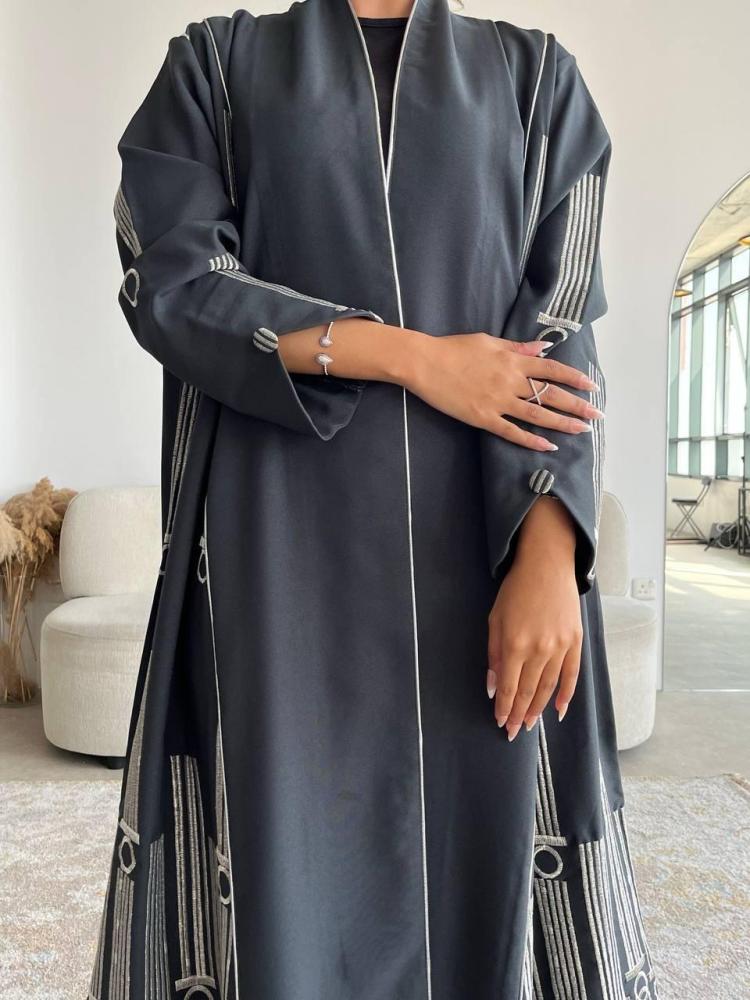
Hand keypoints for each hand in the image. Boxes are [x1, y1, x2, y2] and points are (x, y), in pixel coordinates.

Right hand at [406, 332, 602, 451]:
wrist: (425, 363)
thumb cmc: (455, 348)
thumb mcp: (489, 341)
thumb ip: (518, 347)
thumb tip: (543, 348)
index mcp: (513, 360)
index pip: (552, 370)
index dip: (575, 379)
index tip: (593, 387)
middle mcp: (511, 381)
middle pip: (551, 395)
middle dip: (577, 406)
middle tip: (597, 416)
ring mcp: (498, 401)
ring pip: (537, 415)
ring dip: (562, 424)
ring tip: (581, 431)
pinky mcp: (482, 417)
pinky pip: (511, 431)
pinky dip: (531, 439)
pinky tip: (547, 446)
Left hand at [486, 498, 582, 738]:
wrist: (547, 566)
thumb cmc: (515, 591)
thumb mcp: (495, 620)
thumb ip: (493, 654)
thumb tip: (493, 686)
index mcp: (515, 644)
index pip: (508, 686)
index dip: (504, 707)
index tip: (500, 722)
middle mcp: (539, 650)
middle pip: (528, 691)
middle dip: (519, 714)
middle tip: (513, 732)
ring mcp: (561, 647)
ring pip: (548, 687)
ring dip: (538, 708)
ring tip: (530, 724)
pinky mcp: (576, 642)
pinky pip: (571, 676)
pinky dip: (565, 695)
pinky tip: (558, 711)